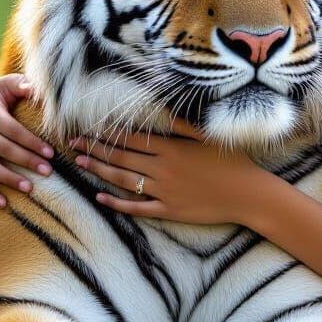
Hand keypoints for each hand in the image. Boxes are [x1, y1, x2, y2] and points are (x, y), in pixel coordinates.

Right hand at [0, 74, 54, 215]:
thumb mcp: (3, 85)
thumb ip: (20, 84)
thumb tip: (34, 87)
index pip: (14, 132)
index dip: (32, 143)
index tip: (51, 154)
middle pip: (2, 152)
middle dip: (25, 163)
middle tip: (48, 173)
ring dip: (3, 183)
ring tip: (26, 191)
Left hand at [70, 118, 272, 226]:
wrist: (248, 194)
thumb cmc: (232, 162)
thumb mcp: (208, 137)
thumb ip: (182, 124)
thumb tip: (159, 110)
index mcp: (171, 149)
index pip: (130, 139)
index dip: (106, 134)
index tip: (87, 130)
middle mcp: (162, 169)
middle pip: (121, 157)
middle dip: (95, 150)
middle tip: (73, 145)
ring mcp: (164, 191)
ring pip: (124, 180)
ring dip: (100, 172)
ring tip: (81, 165)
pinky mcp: (168, 211)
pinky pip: (137, 207)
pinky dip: (117, 204)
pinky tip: (100, 198)